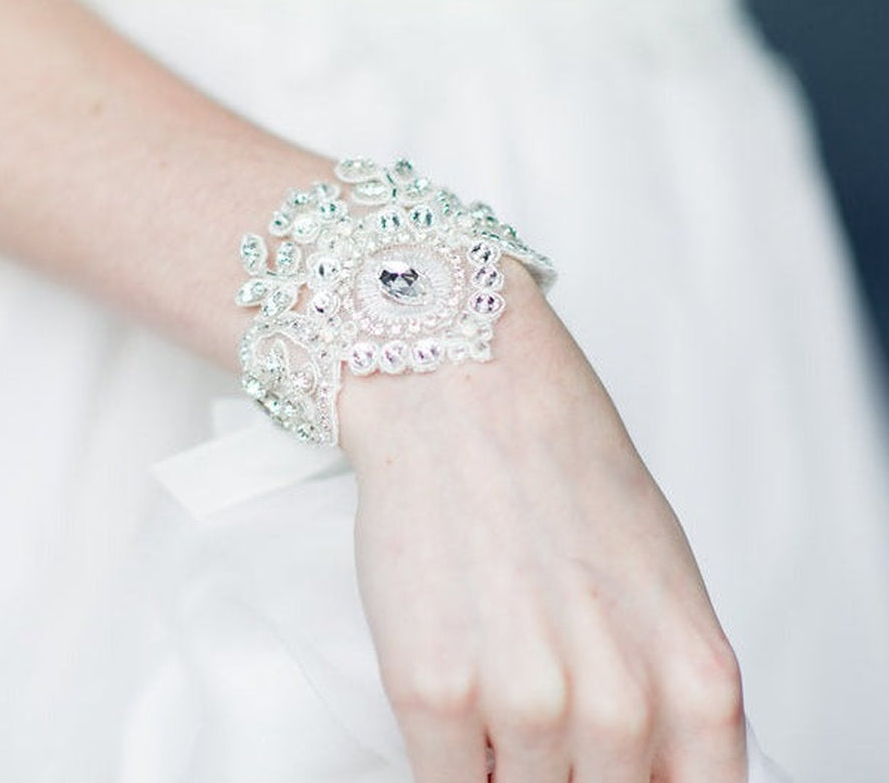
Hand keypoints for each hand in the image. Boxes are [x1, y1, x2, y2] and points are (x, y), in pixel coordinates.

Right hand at [339, 260, 746, 781]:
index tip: (603, 769)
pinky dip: (450, 760)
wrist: (466, 384)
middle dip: (569, 771)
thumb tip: (644, 763)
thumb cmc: (559, 459)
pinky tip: (456, 691)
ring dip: (506, 759)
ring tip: (494, 674)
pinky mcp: (432, 690)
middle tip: (538, 696)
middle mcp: (620, 705)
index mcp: (697, 679)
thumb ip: (668, 686)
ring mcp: (525, 702)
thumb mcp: (662, 574)